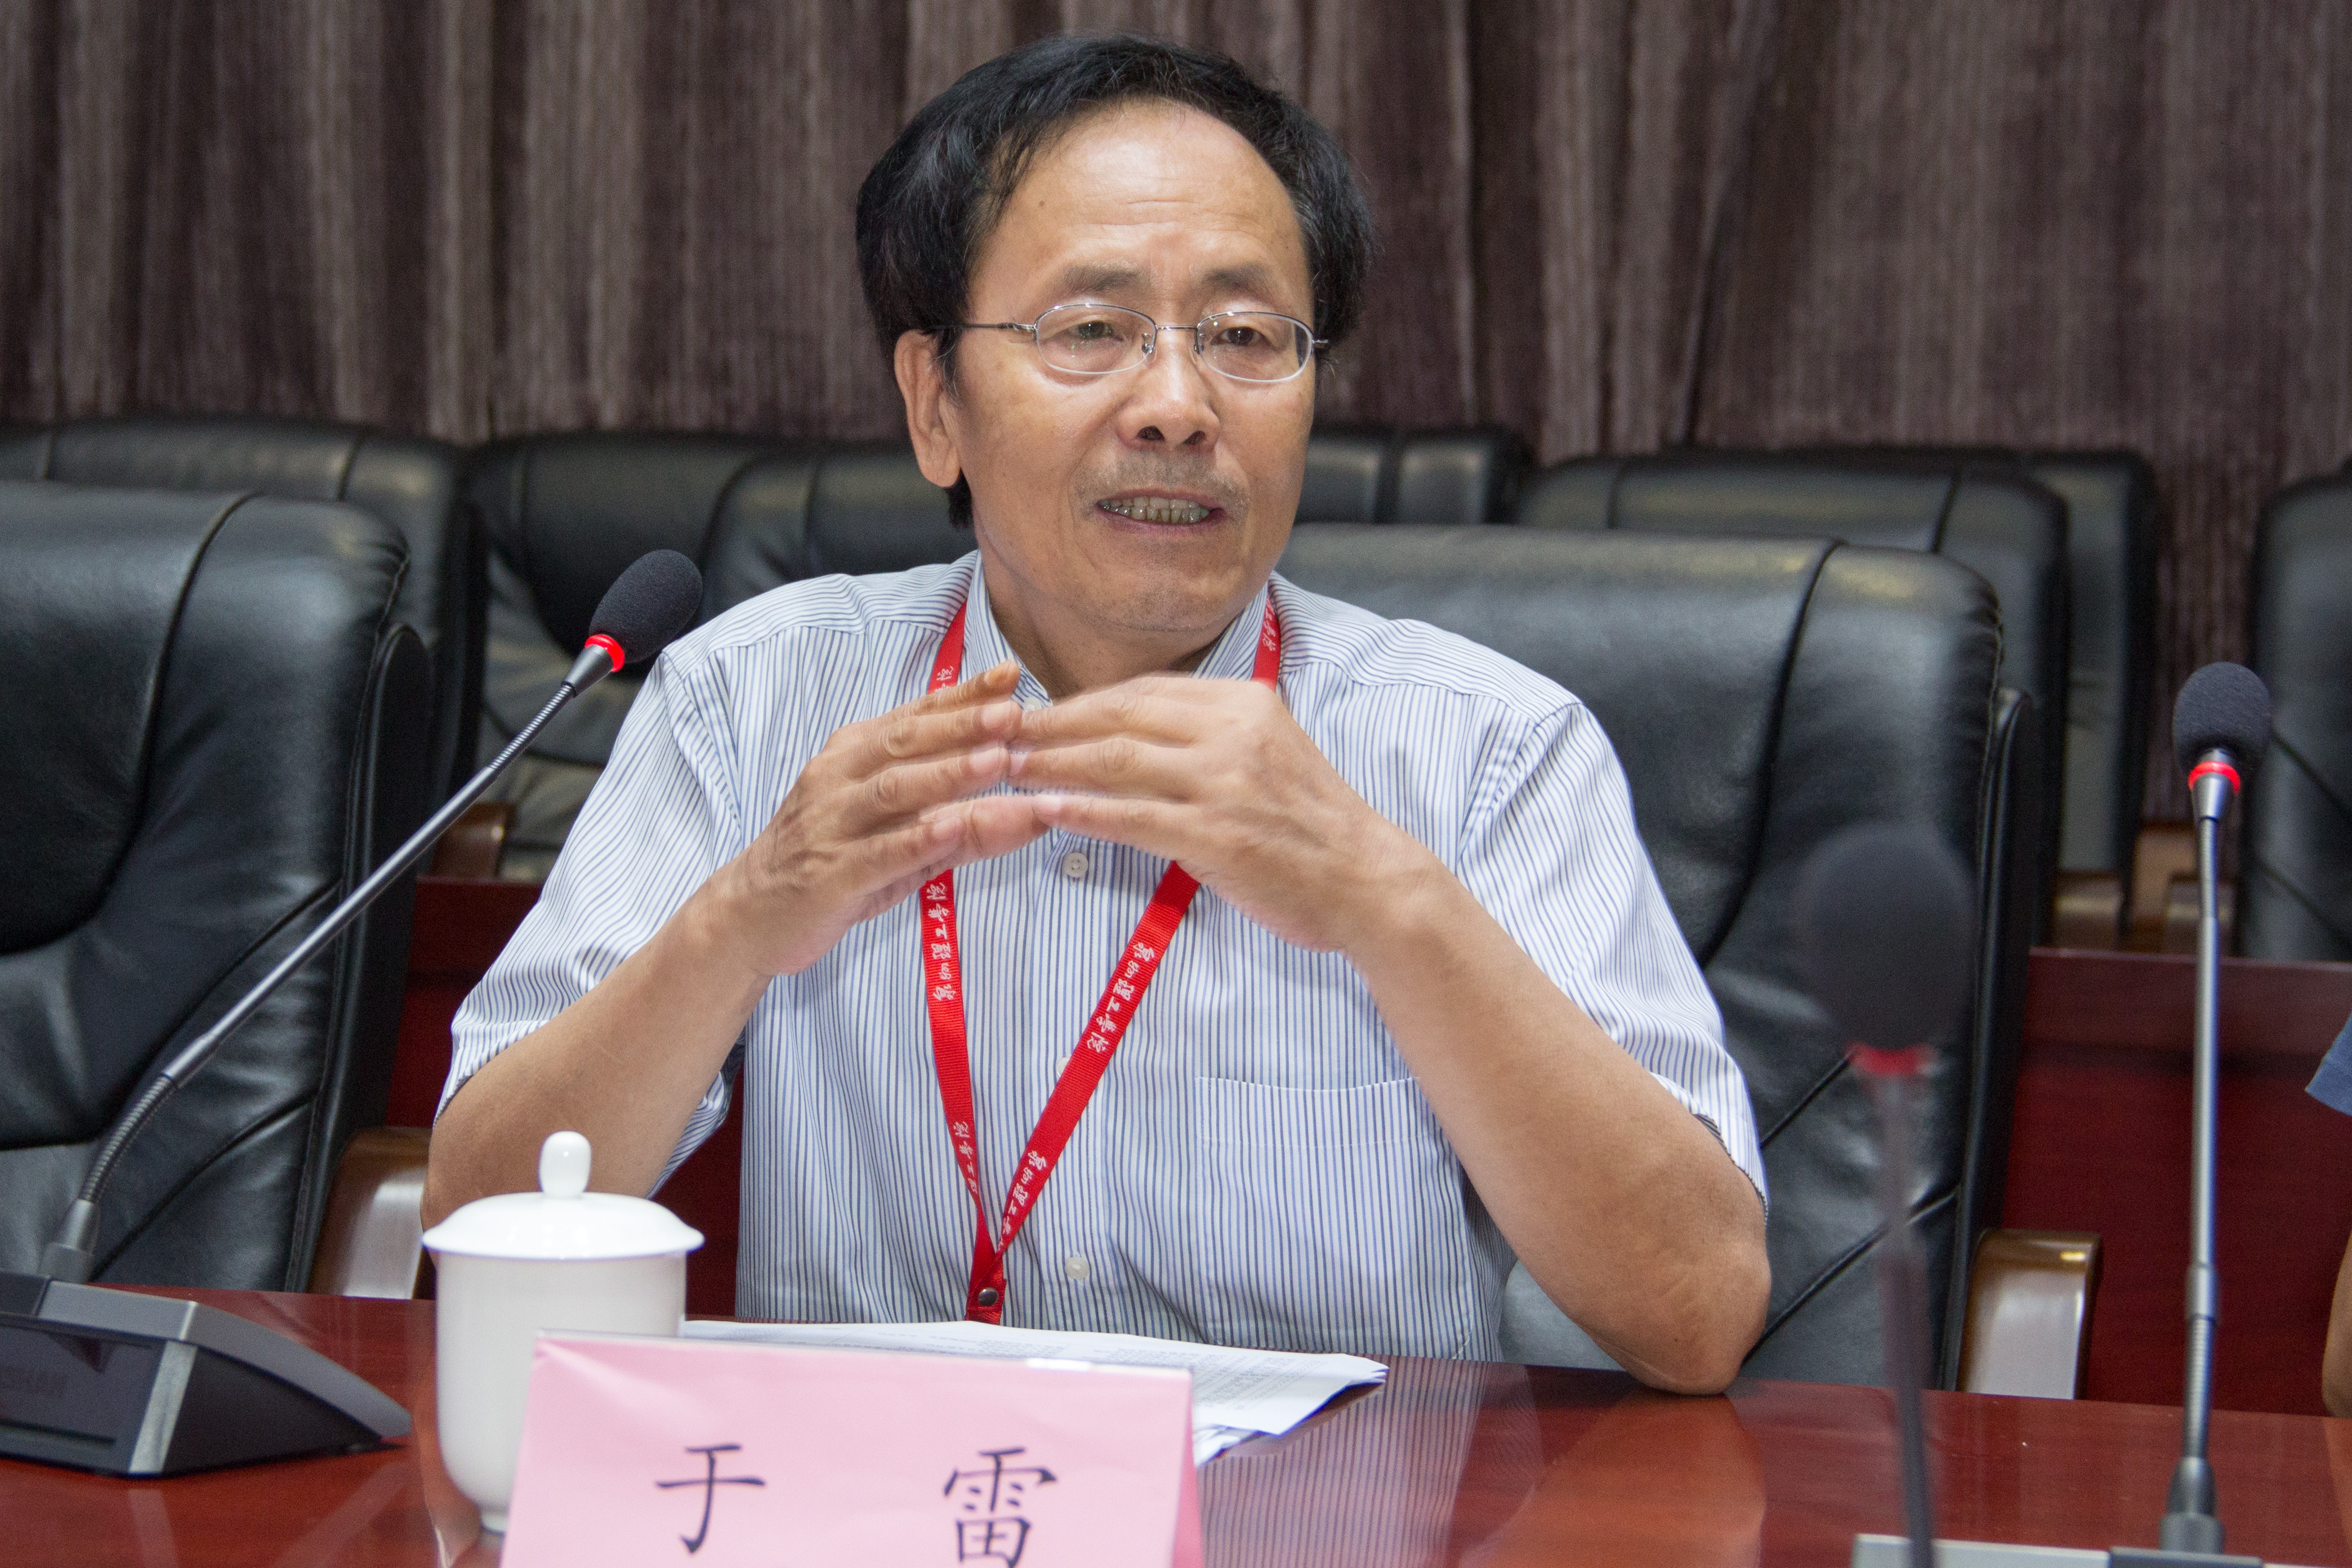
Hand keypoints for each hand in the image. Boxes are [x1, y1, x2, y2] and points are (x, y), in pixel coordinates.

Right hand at [699, 661, 1050, 977]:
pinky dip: (918, 838)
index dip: (962, 697)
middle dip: (961, 726)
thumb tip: (1036, 809)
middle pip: (905, 744)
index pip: (915, 718)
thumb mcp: (899, 833)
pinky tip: (952, 825)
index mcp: (853, 755)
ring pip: (894, 791)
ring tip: (997, 760)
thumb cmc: (836, 861)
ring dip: (948, 774)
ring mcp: (833, 826)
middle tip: (1013, 713)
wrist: (752, 914)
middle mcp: (839, 780)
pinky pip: (880, 852)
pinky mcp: (832, 875)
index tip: (1010, 676)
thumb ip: (965, 820)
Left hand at [1006, 675, 1440, 951]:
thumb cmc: (1310, 825)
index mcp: (1242, 703)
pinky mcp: (1216, 836)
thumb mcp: (1266, 752)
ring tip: (1006, 769)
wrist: (1367, 880)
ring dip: (1053, 764)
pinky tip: (1046, 811)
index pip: (1141, 691)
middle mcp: (1231, 732)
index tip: (1035, 713)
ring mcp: (1223, 783)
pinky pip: (1132, 817)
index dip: (1079, 702)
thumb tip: (1131, 732)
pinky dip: (1083, 812)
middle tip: (996, 733)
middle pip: (1118, 717)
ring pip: (1116, 762)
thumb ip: (1207, 734)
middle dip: (1050, 724)